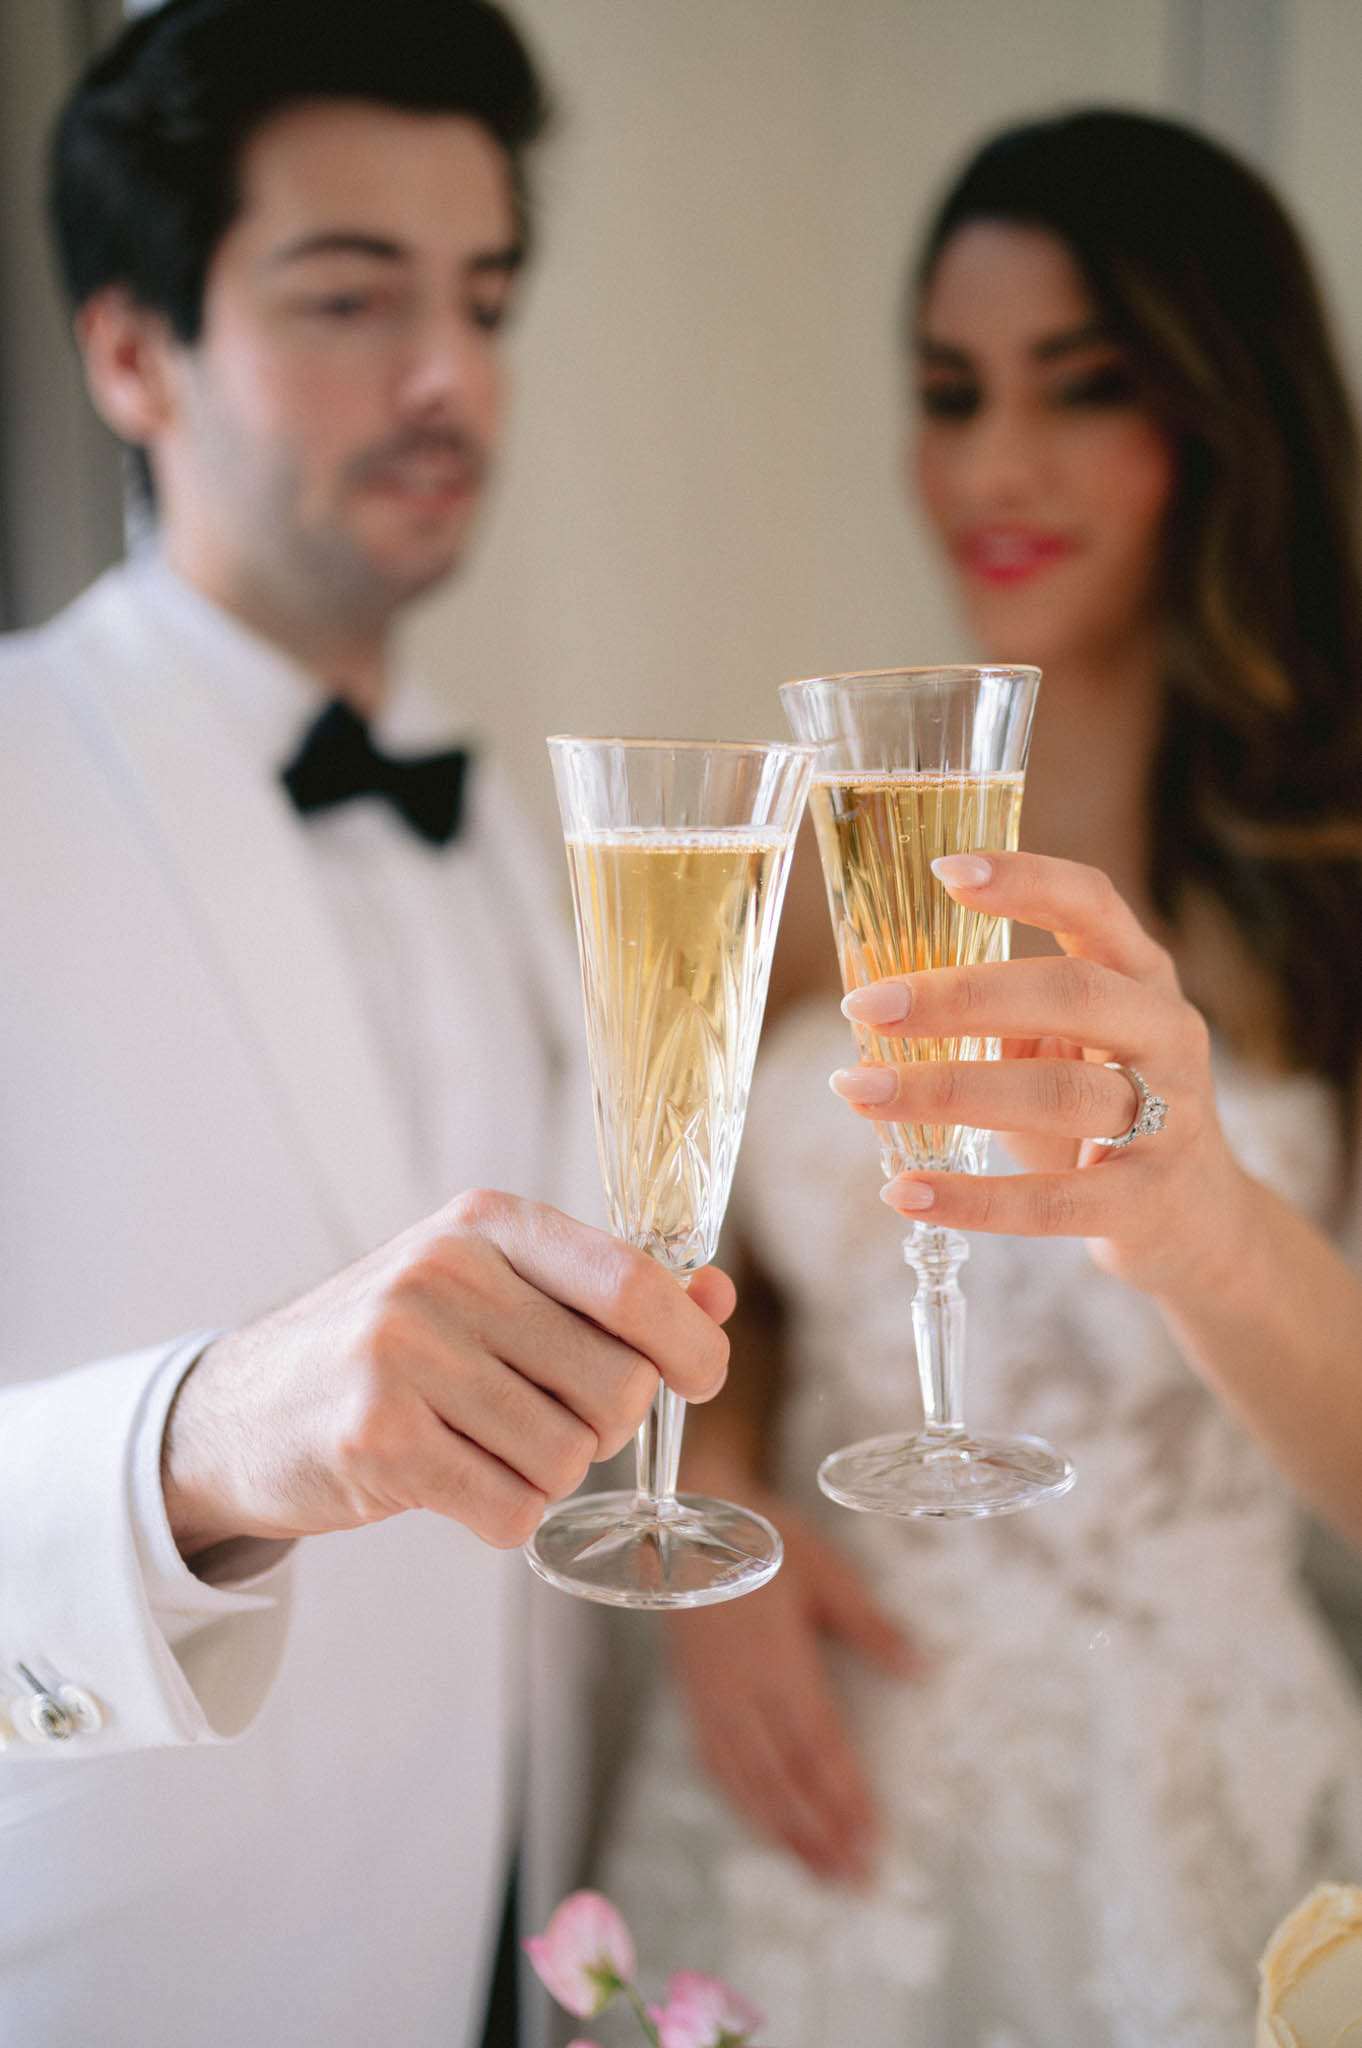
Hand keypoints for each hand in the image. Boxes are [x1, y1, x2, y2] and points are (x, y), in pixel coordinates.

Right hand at [162, 1190, 732, 1556]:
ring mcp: (402, 1353)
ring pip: (568, 1458)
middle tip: (544, 1419)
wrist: (242, 1410)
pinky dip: (503, 1516)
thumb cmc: (393, 1347)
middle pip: (616, 1386)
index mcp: (486, 1224)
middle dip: (604, 1427)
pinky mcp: (375, 1439)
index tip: (700, 1378)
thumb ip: (605, 1292)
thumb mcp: (492, 1289)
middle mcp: (444, 1273)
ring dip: (547, 1477)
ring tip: (483, 1447)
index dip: (688, 1345)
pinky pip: (511, 1511)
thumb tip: (716, 1296)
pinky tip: (454, 1483)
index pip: (631, 1283)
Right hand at [668, 1476, 921, 1884]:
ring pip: (746, 1779)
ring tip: (819, 1872)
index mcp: (776, 1655)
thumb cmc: (763, 1542)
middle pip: (781, 1774)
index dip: (843, 1795)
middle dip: (819, 1831)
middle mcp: (739, 1687)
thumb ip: (869, 1624)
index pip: (816, 1741)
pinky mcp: (692, 1698)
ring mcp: (710, 1697)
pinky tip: (765, 1830)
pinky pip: (715, 1764)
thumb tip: (921, 1668)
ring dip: (783, 1831)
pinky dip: (742, 1804)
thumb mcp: (823, 1569)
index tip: (871, 1838)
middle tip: (853, 1877)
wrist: (686, 1525)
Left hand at [828, 850, 1256, 1294]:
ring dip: (945, 1090)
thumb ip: (998, 1015)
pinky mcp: (1148, 1198)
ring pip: (1058, 1094)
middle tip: (864, 1006)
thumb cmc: (1102, 1112)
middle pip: (1070, 994)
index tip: (942, 870)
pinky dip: (971, 1198)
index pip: (1091, 903)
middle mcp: (1165, 1031)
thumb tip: (876, 1002)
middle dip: (958, 997)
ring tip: (859, 1089)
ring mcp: (1170, 1115)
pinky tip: (903, 1192)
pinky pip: (1052, 1200)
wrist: (1197, 1217)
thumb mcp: (1066, 1044)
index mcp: (1139, 974)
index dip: (1025, 880)